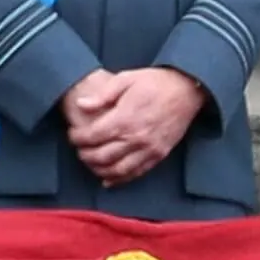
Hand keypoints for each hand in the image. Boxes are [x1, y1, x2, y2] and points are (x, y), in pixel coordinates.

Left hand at [67, 68, 204, 186]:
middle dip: (85, 155)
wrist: (186, 89)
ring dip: (99, 170)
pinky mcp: (159, 155)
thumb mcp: (126, 79)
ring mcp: (148, 149)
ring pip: (117, 170)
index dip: (77, 138)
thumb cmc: (156, 82)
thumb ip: (103, 95)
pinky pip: (136, 173)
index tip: (72, 134)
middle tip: (79, 150)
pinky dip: (120, 179)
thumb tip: (81, 105)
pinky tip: (109, 179)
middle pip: (101, 156)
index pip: (92, 136)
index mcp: (124, 119)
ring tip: (90, 163)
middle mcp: (135, 138)